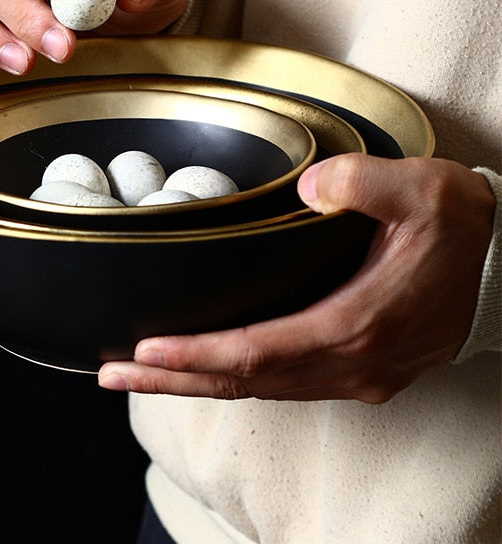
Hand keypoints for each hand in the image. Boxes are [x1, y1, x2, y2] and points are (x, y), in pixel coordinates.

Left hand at [98, 154, 494, 402]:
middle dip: (175, 379)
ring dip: (196, 384)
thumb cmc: (461, 226)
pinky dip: (235, 382)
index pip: (258, 352)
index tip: (145, 347)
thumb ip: (364, 183)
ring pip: (261, 392)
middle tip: (113, 373)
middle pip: (246, 383)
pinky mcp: (361, 372)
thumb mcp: (423, 188)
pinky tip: (205, 371)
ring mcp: (358, 375)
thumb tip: (312, 188)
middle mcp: (353, 363)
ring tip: (142, 374)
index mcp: (359, 324)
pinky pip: (284, 386)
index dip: (198, 354)